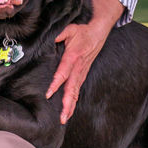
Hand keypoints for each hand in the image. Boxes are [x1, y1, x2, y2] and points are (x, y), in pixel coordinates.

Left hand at [46, 0, 123, 123]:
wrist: (99, 32)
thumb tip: (52, 38)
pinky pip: (77, 90)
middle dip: (67, 104)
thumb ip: (60, 34)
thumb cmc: (83, 31)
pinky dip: (74, 102)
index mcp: (73, 57)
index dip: (56, 84)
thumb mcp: (70, 29)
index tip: (49, 94)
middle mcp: (78, 68)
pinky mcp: (82, 75)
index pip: (63, 73)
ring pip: (75, 92)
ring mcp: (81, 73)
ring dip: (70, 106)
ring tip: (64, 119)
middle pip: (71, 89)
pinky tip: (69, 111)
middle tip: (62, 117)